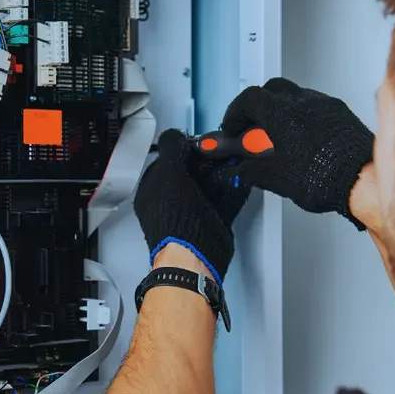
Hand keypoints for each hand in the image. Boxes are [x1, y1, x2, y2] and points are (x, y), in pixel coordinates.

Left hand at [134, 129, 249, 283]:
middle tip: (221, 151)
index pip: (169, 159)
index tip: (201, 143)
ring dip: (223, 172)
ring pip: (210, 185)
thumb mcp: (168, 174)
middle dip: (208, 161)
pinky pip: (226, 200)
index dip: (186, 148)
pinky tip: (240, 180)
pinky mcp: (213, 223)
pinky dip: (234, 189)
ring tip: (233, 161)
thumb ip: (171, 149)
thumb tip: (174, 135)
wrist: (193, 258)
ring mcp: (193, 213)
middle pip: (192, 172)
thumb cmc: (175, 221)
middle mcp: (172, 201)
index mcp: (154, 190)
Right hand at [222, 78, 373, 229]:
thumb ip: (252, 170)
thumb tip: (245, 169)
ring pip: (295, 95)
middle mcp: (304, 102)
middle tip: (253, 127)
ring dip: (281, 110)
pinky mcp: (342, 113)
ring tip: (278, 135)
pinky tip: (302, 138)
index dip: (235, 113)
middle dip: (257, 106)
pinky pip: (316, 106)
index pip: (249, 99)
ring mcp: (326, 105)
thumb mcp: (275, 179)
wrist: (362, 181)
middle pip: (271, 89)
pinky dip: (302, 116)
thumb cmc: (324, 177)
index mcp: (282, 113)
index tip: (232, 127)